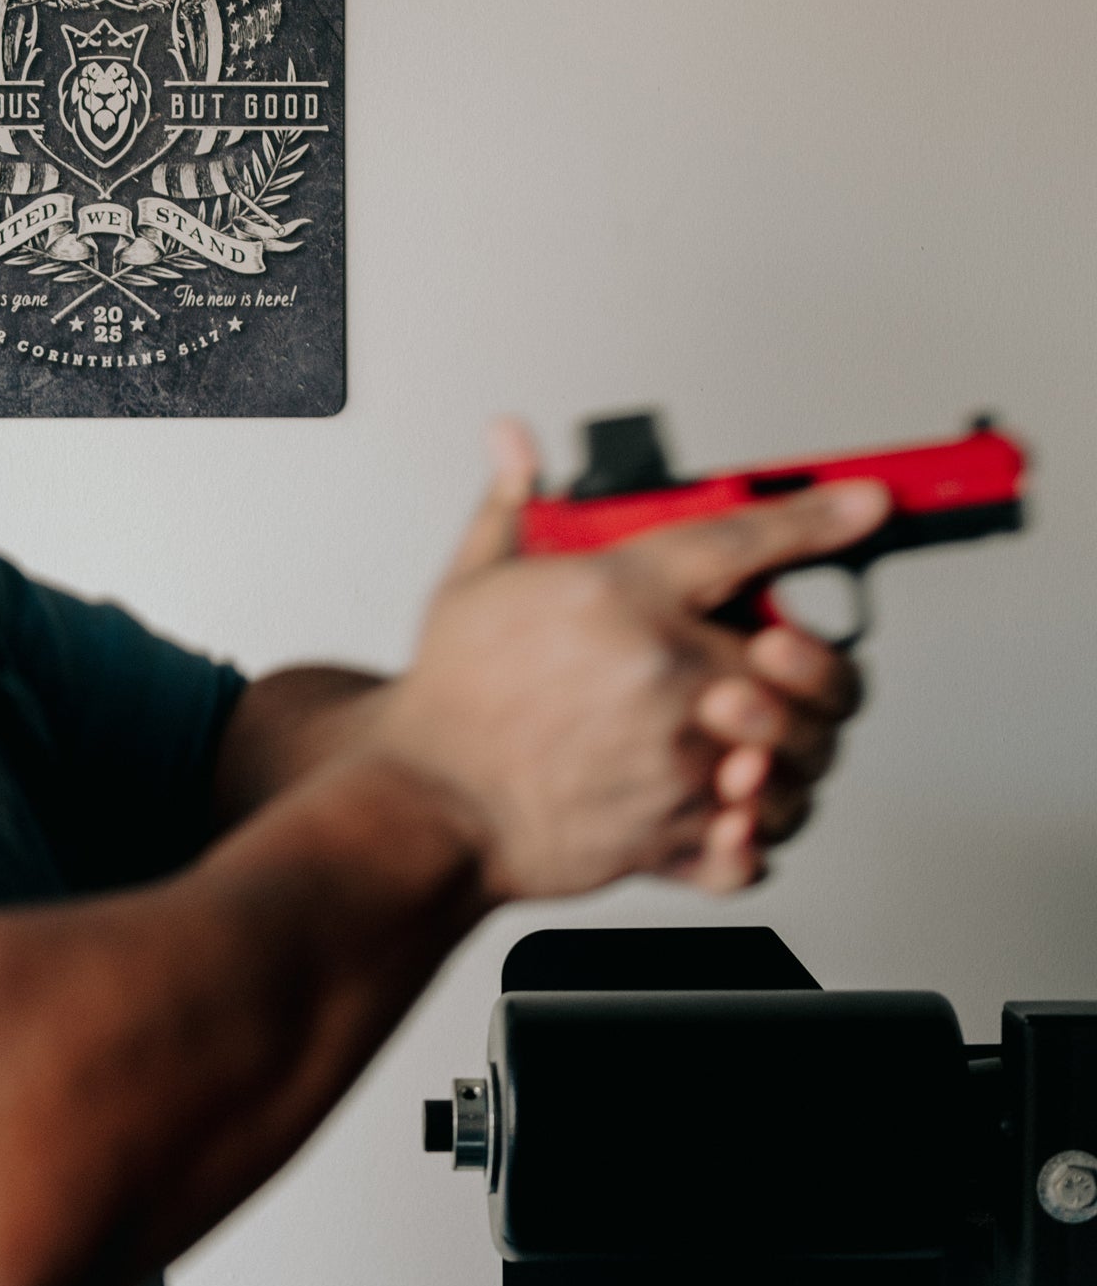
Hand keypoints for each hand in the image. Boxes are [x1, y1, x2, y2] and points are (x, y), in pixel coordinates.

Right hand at [371, 421, 886, 903]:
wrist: (420, 800)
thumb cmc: (448, 699)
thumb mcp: (471, 579)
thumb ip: (513, 505)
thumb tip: (513, 444)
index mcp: (622, 598)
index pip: (748, 540)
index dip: (819, 518)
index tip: (866, 506)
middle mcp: (666, 675)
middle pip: (806, 659)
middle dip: (817, 659)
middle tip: (786, 655)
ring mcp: (678, 759)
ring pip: (802, 753)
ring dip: (797, 744)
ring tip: (758, 732)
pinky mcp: (672, 832)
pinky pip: (759, 841)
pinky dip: (763, 830)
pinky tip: (741, 804)